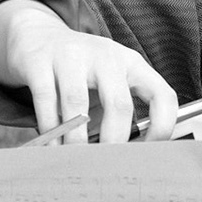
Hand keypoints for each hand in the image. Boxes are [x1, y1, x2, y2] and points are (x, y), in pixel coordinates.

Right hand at [0, 0, 178, 143]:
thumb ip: (119, 112)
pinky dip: (50, 130)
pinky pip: (46, 101)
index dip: (162, 127)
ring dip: (76, 141)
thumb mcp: (109, 82)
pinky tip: (52, 146)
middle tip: (106, 166)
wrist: (38, 36)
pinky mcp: (40, 61)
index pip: (163, 96)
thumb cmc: (81, 70)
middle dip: (113, 142)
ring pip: (77, 105)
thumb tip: (123, 158)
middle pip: (119, 105)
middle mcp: (107, 56)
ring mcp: (73, 56)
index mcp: (133, 64)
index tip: (149, 152)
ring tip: (76, 160)